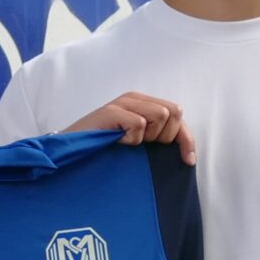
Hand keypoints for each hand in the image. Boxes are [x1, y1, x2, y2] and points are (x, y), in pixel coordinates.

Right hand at [66, 91, 195, 164]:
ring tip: (129, 143)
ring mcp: (122, 103)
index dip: (186, 139)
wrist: (71, 149)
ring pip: (161, 116)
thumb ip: (157, 136)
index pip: (177, 113)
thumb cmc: (105, 148)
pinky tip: (117, 142)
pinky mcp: (111, 111)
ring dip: (148, 137)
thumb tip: (186, 148)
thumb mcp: (137, 141)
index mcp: (143, 103)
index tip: (187, 161)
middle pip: (174, 112)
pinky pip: (139, 125)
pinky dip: (132, 140)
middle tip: (143, 146)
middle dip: (164, 136)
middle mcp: (134, 98)